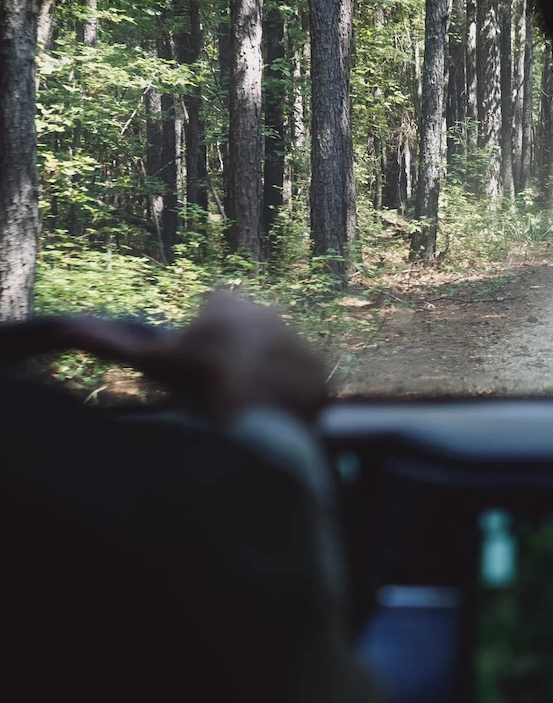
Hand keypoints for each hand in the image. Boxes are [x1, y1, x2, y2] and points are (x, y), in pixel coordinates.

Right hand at [49, 292, 328, 422]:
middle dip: (236, 352)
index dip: (203, 334)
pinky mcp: (319, 369)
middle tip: (219, 386)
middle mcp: (267, 314)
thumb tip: (65, 326)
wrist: (256, 405)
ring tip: (245, 404)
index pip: (214, 308)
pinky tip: (271, 415)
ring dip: (264, 376)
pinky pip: (302, 382)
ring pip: (274, 357)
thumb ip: (106, 342)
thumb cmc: (197, 379)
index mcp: (227, 305)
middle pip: (245, 333)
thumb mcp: (148, 361)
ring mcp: (296, 339)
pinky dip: (290, 398)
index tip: (196, 360)